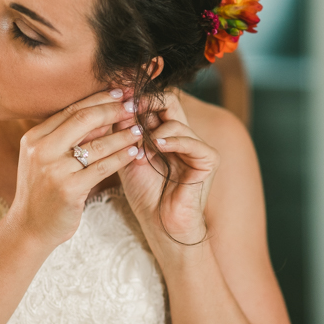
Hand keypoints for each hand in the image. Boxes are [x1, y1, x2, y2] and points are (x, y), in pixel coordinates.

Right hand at [7, 89, 143, 246]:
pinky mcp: (68, 189)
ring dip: (123, 134)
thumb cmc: (43, 190)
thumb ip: (70, 137)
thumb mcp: (47, 159)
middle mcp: (41, 150)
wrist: (29, 228)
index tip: (120, 93)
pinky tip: (135, 152)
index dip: (98, 99)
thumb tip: (105, 112)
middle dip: (113, 109)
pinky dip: (121, 158)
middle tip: (134, 104)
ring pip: (98, 144)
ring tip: (141, 128)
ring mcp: (53, 170)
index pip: (71, 109)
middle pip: (84, 119)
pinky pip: (102, 168)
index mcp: (34, 137)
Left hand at [116, 90, 220, 250]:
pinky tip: (158, 146)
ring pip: (175, 121)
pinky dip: (173, 140)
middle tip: (128, 109)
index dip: (136, 98)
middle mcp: (182, 135)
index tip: (117, 99)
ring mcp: (197, 146)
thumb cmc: (145, 193)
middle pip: (168, 102)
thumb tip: (115, 104)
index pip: (154, 103)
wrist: (160, 225)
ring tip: (139, 149)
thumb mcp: (128, 156)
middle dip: (145, 104)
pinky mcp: (208, 159)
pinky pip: (191, 140)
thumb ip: (125, 131)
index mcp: (165, 133)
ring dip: (153, 132)